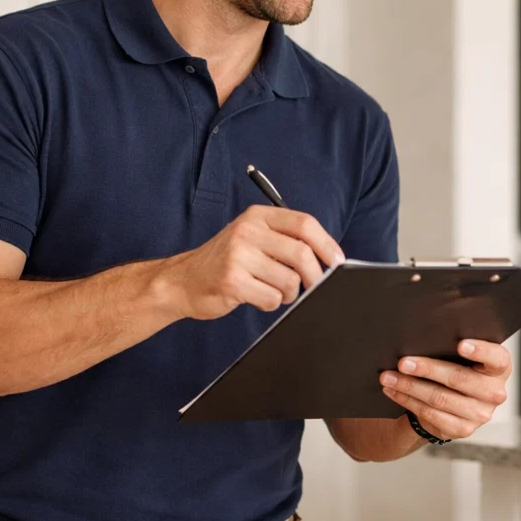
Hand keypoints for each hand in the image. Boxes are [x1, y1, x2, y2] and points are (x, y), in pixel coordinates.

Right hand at [173, 206, 344, 318]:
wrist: (183, 281)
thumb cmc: (226, 262)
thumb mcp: (253, 238)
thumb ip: (285, 241)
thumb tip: (329, 258)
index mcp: (257, 216)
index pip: (304, 224)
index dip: (327, 244)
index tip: (338, 262)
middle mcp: (247, 231)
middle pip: (301, 254)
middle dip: (316, 276)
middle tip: (314, 286)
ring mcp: (238, 256)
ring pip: (289, 281)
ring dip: (290, 294)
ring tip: (274, 291)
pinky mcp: (231, 281)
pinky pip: (272, 298)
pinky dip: (271, 304)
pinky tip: (256, 297)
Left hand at [379, 340, 512, 439]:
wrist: (454, 402)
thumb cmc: (459, 367)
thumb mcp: (464, 355)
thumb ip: (455, 343)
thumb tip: (423, 333)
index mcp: (500, 368)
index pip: (497, 358)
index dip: (480, 351)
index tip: (460, 344)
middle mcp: (495, 392)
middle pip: (459, 378)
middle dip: (427, 369)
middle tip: (403, 362)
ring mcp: (481, 414)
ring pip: (439, 398)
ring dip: (409, 386)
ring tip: (388, 376)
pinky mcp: (463, 429)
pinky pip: (430, 413)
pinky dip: (407, 400)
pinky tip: (393, 391)